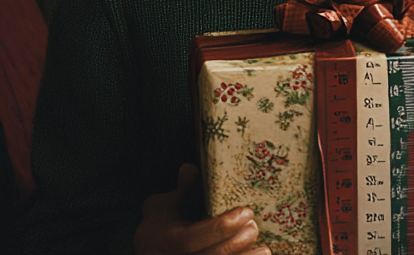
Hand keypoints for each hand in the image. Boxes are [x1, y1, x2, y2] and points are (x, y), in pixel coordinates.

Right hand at [134, 163, 271, 254]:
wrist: (149, 252)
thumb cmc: (159, 226)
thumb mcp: (163, 204)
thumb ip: (183, 189)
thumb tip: (190, 168)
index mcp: (165, 240)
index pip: (191, 239)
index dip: (219, 228)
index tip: (245, 213)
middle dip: (234, 244)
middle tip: (254, 228)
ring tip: (264, 250)